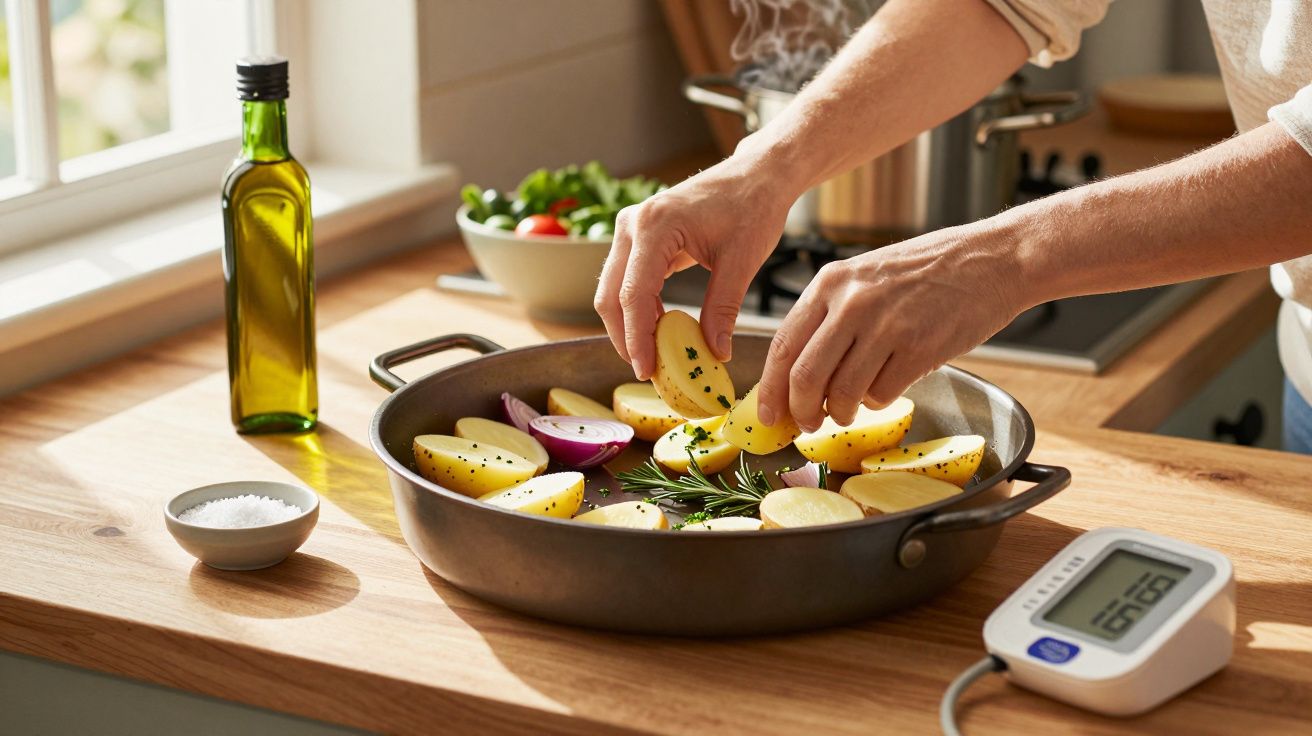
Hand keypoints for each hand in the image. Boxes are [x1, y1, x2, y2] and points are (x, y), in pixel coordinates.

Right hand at [593, 153, 795, 379]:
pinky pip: (628, 281)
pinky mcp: (640, 237)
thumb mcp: (742, 261)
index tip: (646, 369)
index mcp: (655, 225)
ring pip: (614, 290)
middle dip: (625, 337)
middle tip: (648, 371)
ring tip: (655, 356)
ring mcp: (632, 229)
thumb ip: (723, 308)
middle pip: (611, 294)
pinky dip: (640, 309)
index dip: (637, 337)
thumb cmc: (752, 206)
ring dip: (630, 325)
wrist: (756, 175)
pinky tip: (660, 331)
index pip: (633, 294)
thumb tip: (715, 352)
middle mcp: (633, 224)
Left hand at [756, 224, 1021, 431]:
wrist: (992, 259)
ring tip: (849, 410)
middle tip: (806, 425)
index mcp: (831, 282)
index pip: (784, 346)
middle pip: (805, 377)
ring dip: (841, 413)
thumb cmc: (928, 270)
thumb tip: (799, 376)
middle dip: (800, 412)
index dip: (770, 389)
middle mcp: (852, 303)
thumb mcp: (865, 277)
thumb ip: (831, 318)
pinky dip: (879, 401)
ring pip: (842, 394)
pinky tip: (889, 384)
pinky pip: (882, 395)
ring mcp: (886, 327)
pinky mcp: (919, 349)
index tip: (768, 415)